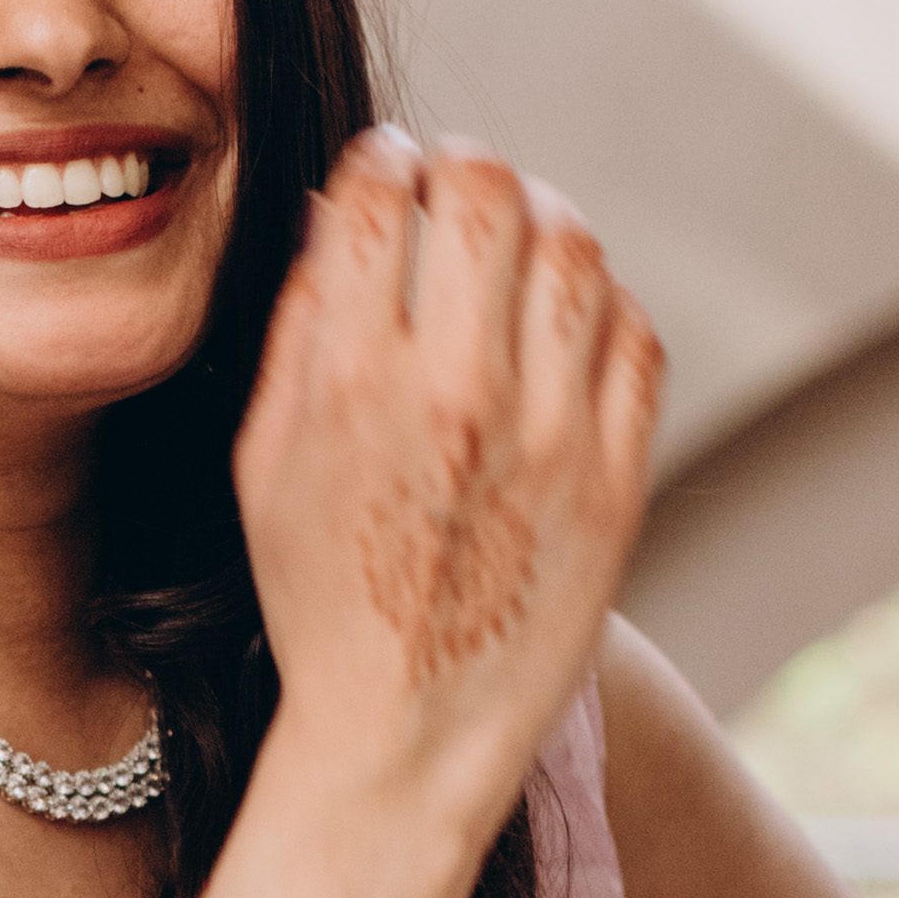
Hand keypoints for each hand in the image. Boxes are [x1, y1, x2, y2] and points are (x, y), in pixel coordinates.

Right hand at [234, 131, 662, 848]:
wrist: (406, 737)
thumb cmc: (321, 598)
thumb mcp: (264, 462)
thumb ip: (301, 327)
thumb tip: (343, 213)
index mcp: (353, 384)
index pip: (382, 192)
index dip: (385, 160)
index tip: (388, 177)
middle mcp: (458, 397)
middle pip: (491, 194)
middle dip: (469, 171)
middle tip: (459, 194)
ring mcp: (551, 438)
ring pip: (577, 250)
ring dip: (544, 225)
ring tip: (519, 250)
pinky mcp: (618, 480)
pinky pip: (634, 336)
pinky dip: (602, 309)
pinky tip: (565, 330)